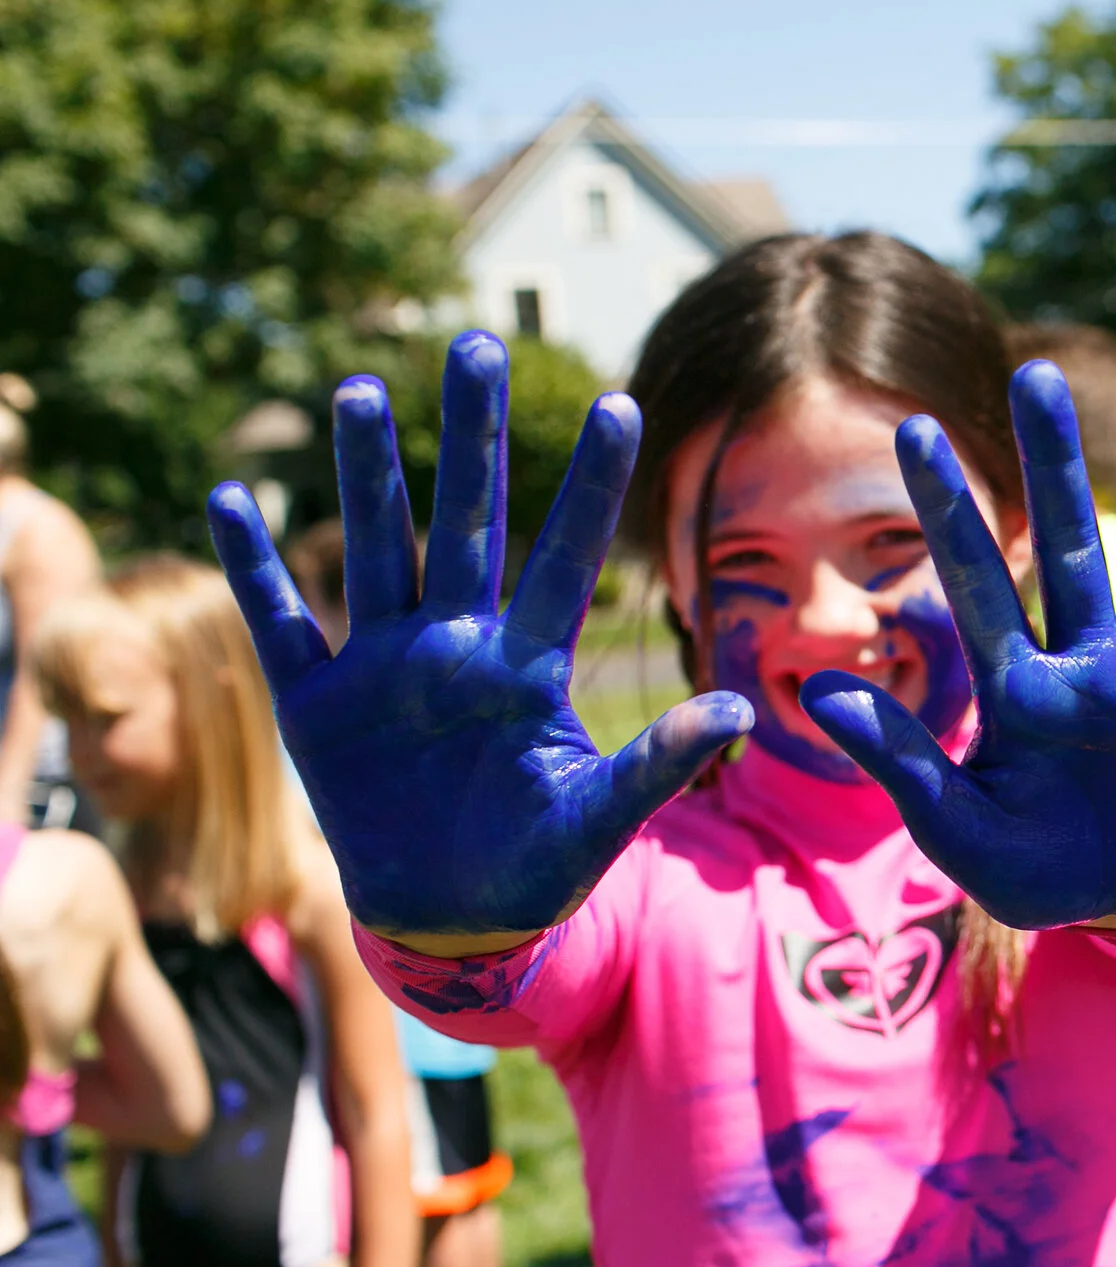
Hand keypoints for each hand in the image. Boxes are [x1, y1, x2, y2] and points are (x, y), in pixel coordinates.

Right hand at [207, 333, 751, 944]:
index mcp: (528, 665)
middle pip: (466, 522)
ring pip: (377, 548)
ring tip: (361, 390)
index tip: (622, 402)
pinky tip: (227, 501)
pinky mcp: (316, 707)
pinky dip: (253, 568)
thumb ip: (657, 763)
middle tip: (478, 345)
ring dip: (366, 476)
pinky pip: (279, 624)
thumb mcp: (600, 821)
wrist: (453, 921)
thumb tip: (736, 707)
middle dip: (472, 438)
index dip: (592, 484)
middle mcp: (457, 646)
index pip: (568, 556)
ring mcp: (383, 669)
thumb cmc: (537, 869)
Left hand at [803, 362, 1115, 926]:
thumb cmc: (1033, 871)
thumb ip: (902, 760)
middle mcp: (1088, 659)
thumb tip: (820, 689)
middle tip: (1035, 373)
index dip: (946, 508)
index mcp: (1019, 687)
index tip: (912, 429)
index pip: (976, 581)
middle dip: (1054, 460)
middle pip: (1072, 542)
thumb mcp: (958, 829)